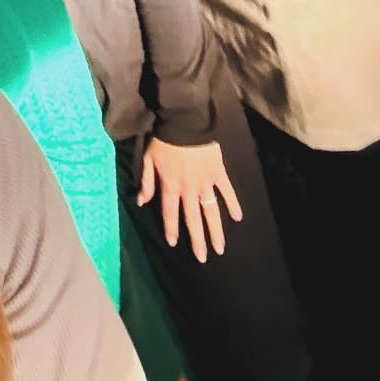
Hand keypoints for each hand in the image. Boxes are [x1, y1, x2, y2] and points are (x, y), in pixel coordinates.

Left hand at [137, 138, 242, 263]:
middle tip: (203, 258)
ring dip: (216, 231)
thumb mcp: (148, 159)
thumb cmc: (163, 140)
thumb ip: (146, 182)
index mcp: (170, 186)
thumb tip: (141, 202)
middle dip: (197, 240)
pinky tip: (238, 218)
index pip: (170, 213)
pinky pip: (227, 192)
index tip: (174, 243)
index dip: (171, 229)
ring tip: (220, 248)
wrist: (184, 122)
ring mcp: (206, 183)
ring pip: (211, 212)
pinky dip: (233, 204)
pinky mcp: (218, 173)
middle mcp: (188, 189)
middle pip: (193, 219)